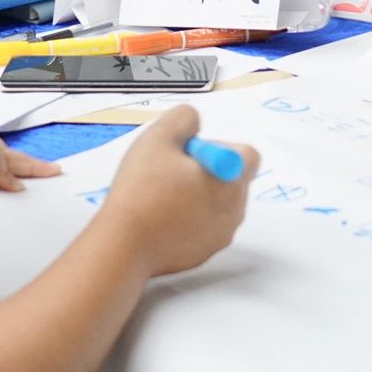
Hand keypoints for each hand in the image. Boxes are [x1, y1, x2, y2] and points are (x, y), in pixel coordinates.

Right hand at [90, 105, 253, 280]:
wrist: (124, 245)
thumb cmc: (142, 193)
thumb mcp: (158, 138)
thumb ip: (184, 119)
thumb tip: (194, 123)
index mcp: (231, 180)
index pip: (248, 155)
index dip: (219, 146)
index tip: (191, 154)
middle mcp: (235, 211)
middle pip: (233, 179)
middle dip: (206, 170)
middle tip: (171, 173)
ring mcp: (221, 235)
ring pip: (219, 204)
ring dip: (198, 194)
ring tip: (162, 196)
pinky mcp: (205, 252)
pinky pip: (205, 227)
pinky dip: (190, 219)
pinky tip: (161, 216)